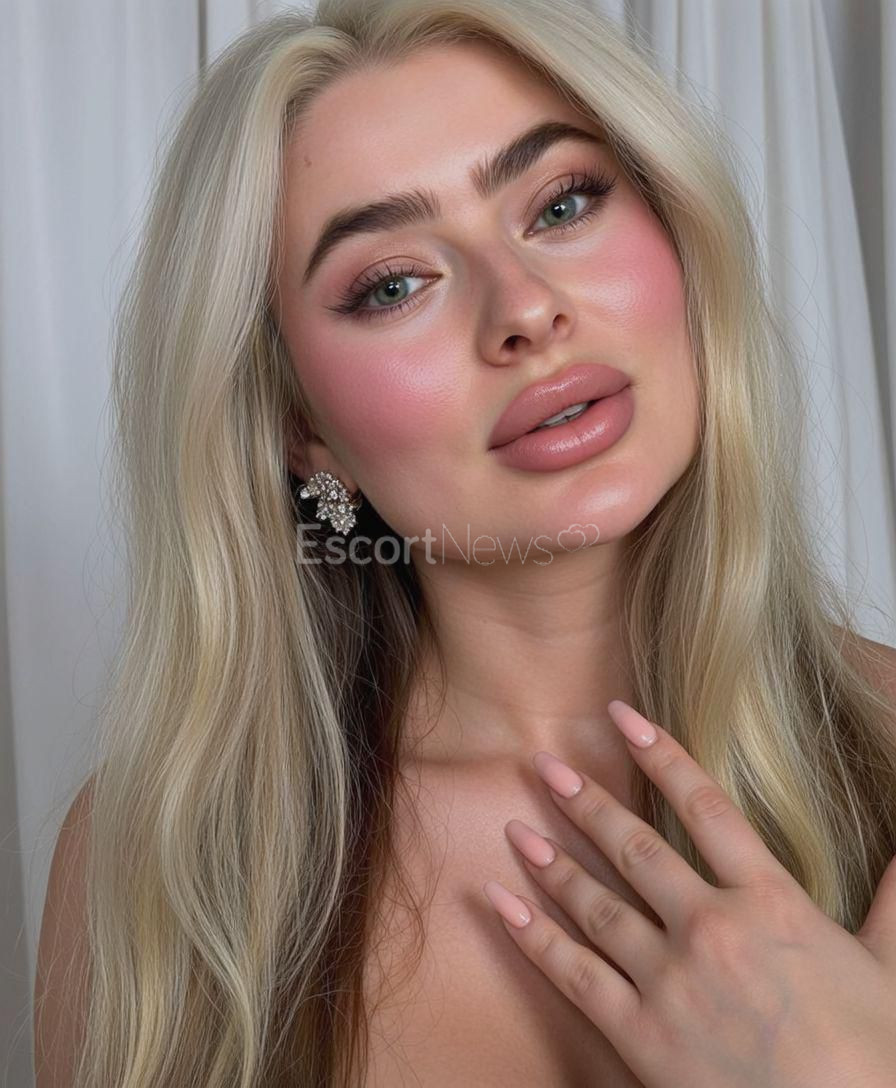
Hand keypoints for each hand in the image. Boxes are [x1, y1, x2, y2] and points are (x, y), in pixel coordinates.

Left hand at [482, 699, 895, 1087]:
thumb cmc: (873, 1059)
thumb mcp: (891, 967)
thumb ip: (893, 899)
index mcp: (770, 902)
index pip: (705, 807)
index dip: (661, 756)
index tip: (623, 718)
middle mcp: (712, 928)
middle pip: (635, 849)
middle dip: (587, 804)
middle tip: (546, 766)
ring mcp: (671, 981)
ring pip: (597, 905)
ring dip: (552, 863)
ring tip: (516, 828)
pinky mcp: (641, 1036)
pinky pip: (575, 976)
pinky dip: (533, 936)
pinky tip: (502, 903)